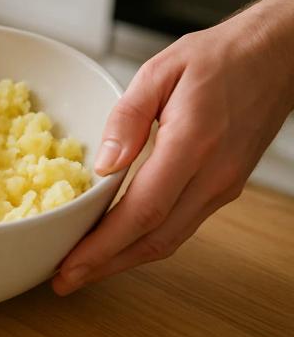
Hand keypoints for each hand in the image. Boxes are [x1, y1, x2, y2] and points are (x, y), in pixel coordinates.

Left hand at [53, 0, 293, 295]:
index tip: (69, 264)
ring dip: (124, 261)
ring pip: (170, 240)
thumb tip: (102, 163)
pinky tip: (119, 242)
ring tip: (84, 269)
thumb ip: (126, 117)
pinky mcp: (224, 187)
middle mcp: (212, 175)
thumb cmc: (218, 57)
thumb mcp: (160, 71)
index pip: (142, 211)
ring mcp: (222, 186)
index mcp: (192, 144)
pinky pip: (181, 225)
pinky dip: (146, 242)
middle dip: (105, 266)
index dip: (103, 245)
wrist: (276, 56)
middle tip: (63, 280)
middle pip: (154, 240)